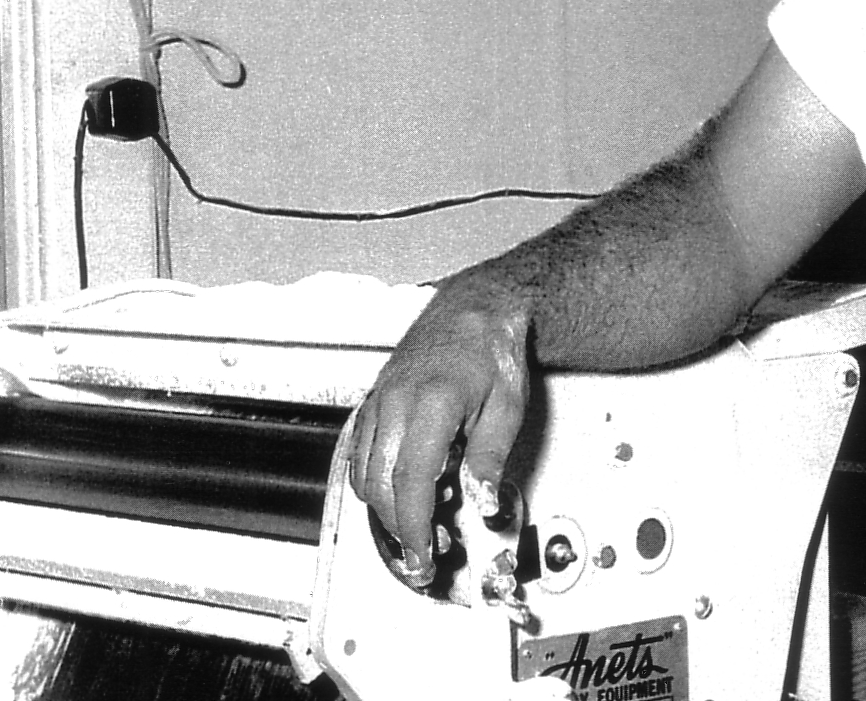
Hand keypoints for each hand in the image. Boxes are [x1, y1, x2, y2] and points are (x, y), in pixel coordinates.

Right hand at [349, 284, 533, 587]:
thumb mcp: (507, 407)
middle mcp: (396, 403)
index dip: (414, 529)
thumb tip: (482, 505)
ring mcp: (379, 400)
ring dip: (384, 509)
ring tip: (417, 524)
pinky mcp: (373, 400)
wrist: (474, 309)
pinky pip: (358, 453)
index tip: (423, 557)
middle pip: (381, 486)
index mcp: (432, 405)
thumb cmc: (491, 351)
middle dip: (399, 529)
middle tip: (423, 554)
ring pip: (363, 474)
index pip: (411, 484)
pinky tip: (398, 491)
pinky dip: (371, 481)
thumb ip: (489, 460)